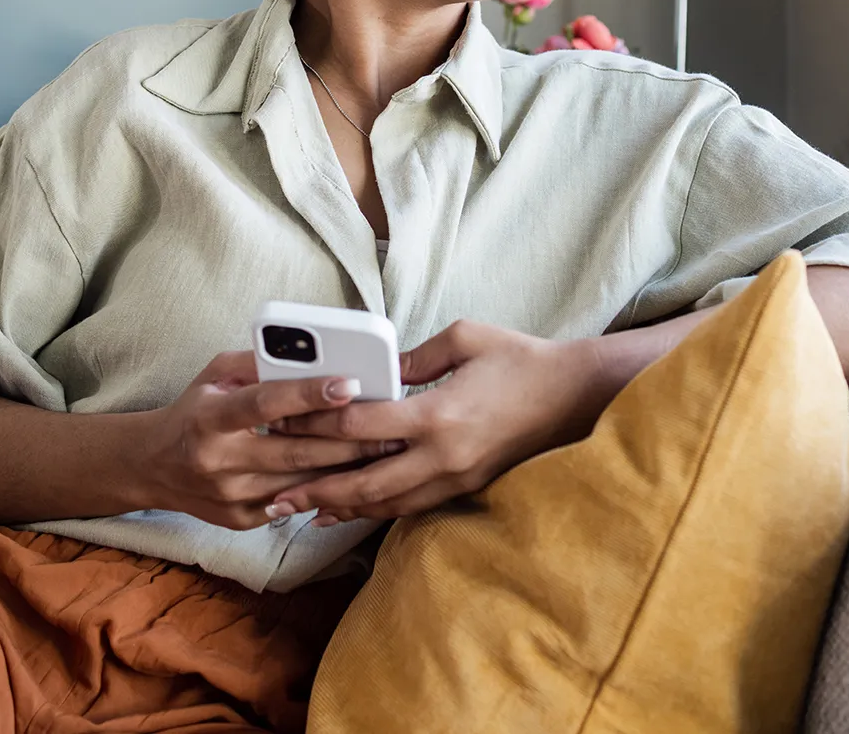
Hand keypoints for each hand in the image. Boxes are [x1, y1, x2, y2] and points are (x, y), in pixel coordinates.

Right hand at [140, 350, 402, 529]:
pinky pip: (292, 504)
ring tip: (383, 454)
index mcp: (210, 418)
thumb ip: (257, 363)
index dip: (309, 394)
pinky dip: (322, 490)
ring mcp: (229, 496)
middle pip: (296, 451)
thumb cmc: (192, 411)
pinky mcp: (240, 519)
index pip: (266, 404)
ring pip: (301, 482)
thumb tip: (309, 355)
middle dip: (348, 441)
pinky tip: (350, 478)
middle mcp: (218, 460)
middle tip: (390, 429)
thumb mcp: (214, 376)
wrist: (152, 466)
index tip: (348, 383)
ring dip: (344, 469)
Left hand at [264, 319, 604, 524]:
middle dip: (317, 488)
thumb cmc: (520, 359)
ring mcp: (454, 477)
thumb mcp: (465, 338)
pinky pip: (410, 505)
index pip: (361, 426)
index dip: (318, 426)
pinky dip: (374, 510)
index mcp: (437, 414)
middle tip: (275, 493)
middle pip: (365, 481)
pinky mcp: (465, 486)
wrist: (573, 397)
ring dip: (341, 508)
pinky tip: (349, 512)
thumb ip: (414, 357)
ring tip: (300, 511)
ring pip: (386, 503)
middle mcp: (441, 455)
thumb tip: (379, 372)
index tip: (283, 424)